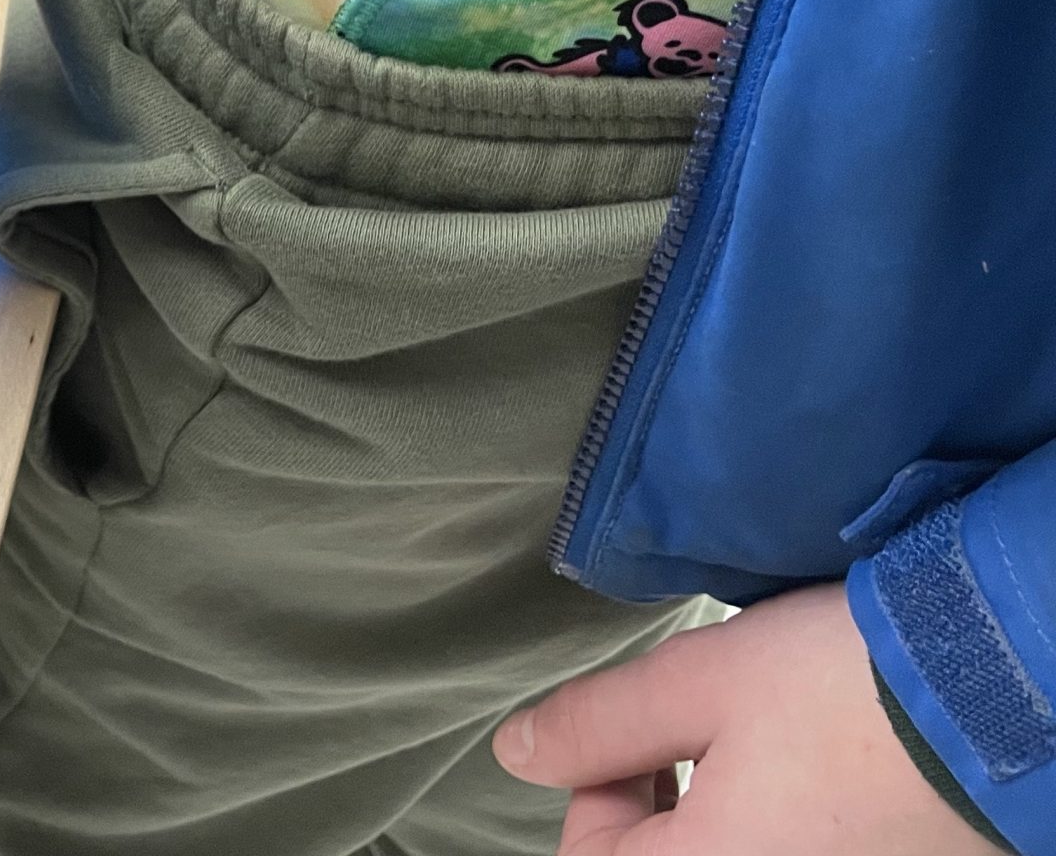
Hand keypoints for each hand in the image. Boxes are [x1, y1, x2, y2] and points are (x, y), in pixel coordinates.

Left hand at [493, 584, 1005, 853]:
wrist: (1007, 692)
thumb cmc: (845, 687)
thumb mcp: (697, 682)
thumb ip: (596, 725)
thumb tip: (515, 752)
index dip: (596, 780)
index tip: (641, 720)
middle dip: (658, 796)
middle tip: (698, 723)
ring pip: (735, 851)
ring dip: (724, 805)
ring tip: (763, 737)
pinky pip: (801, 848)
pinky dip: (790, 816)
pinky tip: (818, 762)